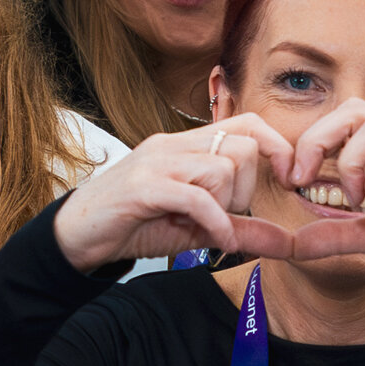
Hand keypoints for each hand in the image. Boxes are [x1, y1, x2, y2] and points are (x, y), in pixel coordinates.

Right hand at [52, 114, 294, 267]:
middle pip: (242, 148)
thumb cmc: (136, 224)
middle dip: (247, 190)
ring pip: (222, 169)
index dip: (278, 147)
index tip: (287, 180)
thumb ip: (241, 227)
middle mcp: (173, 144)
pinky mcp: (143, 187)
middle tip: (227, 217)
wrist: (77, 236)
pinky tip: (213, 241)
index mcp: (187, 144)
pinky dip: (215, 223)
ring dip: (226, 207)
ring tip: (207, 228)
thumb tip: (287, 241)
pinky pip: (196, 197)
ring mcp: (157, 162)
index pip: (247, 123)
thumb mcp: (196, 226)